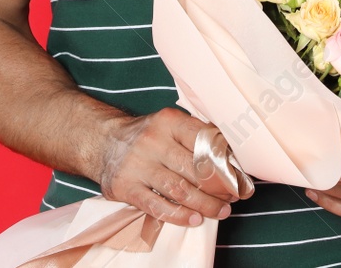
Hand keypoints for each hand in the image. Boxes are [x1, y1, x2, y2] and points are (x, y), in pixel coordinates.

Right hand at [96, 109, 247, 226]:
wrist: (103, 142)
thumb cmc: (147, 136)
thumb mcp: (169, 124)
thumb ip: (195, 135)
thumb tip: (231, 154)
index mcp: (168, 121)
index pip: (203, 140)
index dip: (224, 160)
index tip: (237, 175)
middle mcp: (152, 141)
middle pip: (194, 168)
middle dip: (219, 187)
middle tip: (232, 197)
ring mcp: (138, 165)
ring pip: (179, 190)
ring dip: (204, 204)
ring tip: (220, 211)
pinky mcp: (126, 187)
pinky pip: (157, 206)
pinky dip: (179, 215)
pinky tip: (195, 219)